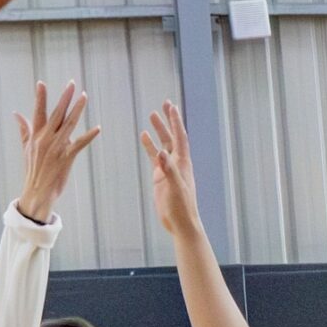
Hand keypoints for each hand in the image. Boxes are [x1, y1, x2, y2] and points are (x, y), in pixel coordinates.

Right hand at [15, 81, 99, 221]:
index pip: (38, 112)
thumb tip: (16, 114)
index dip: (40, 97)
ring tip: (84, 96)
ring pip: (69, 124)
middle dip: (64, 98)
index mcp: (36, 136)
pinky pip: (79, 144)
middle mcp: (45, 139)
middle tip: (71, 83)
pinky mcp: (65, 158)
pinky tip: (98, 128)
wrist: (36, 194)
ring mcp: (56, 148)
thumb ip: (24, 129)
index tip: (41, 83)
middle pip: (56, 114)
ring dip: (77, 109)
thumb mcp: (26, 149)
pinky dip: (89, 136)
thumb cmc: (33, 171)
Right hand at [141, 100, 203, 235]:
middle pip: (172, 136)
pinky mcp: (160, 177)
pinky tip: (143, 137)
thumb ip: (169, 170)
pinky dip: (150, 146)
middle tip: (164, 104)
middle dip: (168, 120)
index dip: (175, 121)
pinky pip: (154, 157)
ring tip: (152, 115)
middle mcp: (177, 162)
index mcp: (183, 162)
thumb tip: (161, 153)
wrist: (180, 223)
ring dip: (158, 130)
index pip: (179, 136)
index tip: (170, 106)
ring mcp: (168, 169)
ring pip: (163, 144)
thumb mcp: (175, 188)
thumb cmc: (181, 207)